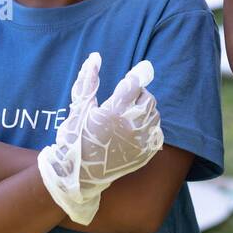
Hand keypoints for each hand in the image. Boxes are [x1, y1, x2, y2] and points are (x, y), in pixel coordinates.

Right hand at [37, 52, 163, 224]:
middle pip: (148, 98)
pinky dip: (149, 127)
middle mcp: (130, 127)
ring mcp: (139, 143)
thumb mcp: (79, 108)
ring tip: (129, 114)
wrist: (78, 175)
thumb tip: (95, 57)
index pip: (134, 85)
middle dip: (138, 94)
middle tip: (126, 98)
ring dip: (145, 110)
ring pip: (154, 114)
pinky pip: (157, 132)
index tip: (143, 68)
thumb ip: (88, 81)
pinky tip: (135, 130)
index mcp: (112, 113)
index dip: (139, 75)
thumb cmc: (75, 138)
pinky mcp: (145, 155)